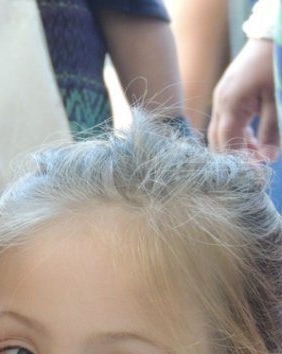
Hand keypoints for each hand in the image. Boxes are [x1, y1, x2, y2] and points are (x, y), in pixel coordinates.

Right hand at [209, 38, 278, 159]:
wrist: (270, 37)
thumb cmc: (275, 65)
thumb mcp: (278, 99)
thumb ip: (272, 130)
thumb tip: (268, 158)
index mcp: (230, 105)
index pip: (227, 143)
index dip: (238, 162)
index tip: (253, 176)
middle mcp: (220, 104)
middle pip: (218, 142)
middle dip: (234, 158)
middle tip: (255, 170)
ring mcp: (221, 100)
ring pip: (220, 134)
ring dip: (237, 148)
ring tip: (258, 157)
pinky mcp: (227, 96)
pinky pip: (227, 123)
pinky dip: (238, 135)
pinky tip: (254, 142)